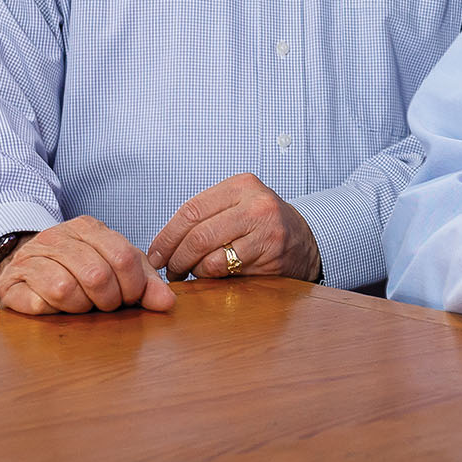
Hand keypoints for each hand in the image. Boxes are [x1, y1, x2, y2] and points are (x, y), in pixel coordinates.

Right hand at [0, 216, 175, 315]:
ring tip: (80, 305)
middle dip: (108, 300)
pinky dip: (53, 312)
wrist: (26, 268)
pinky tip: (55, 307)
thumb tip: (167, 303)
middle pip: (97, 275)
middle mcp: (57, 237)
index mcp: (88, 228)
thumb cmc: (78, 270)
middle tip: (105, 305)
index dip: (133, 286)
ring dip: (79, 307)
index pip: (124, 257)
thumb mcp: (116, 267)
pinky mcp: (10, 284)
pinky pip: (38, 304)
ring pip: (65, 289)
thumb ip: (145, 282)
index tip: (130, 297)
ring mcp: (31, 258)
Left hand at [147, 173, 321, 282]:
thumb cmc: (262, 224)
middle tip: (169, 270)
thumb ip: (207, 214)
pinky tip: (210, 276)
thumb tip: (163, 242)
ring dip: (192, 270)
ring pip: (209, 256)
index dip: (167, 236)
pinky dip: (211, 277)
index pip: (191, 210)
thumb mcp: (239, 204)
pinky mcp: (270, 256)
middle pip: (197, 235)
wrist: (306, 240)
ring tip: (189, 273)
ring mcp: (265, 230)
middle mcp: (255, 204)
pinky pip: (226, 271)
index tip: (155, 254)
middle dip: (175, 258)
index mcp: (241, 185)